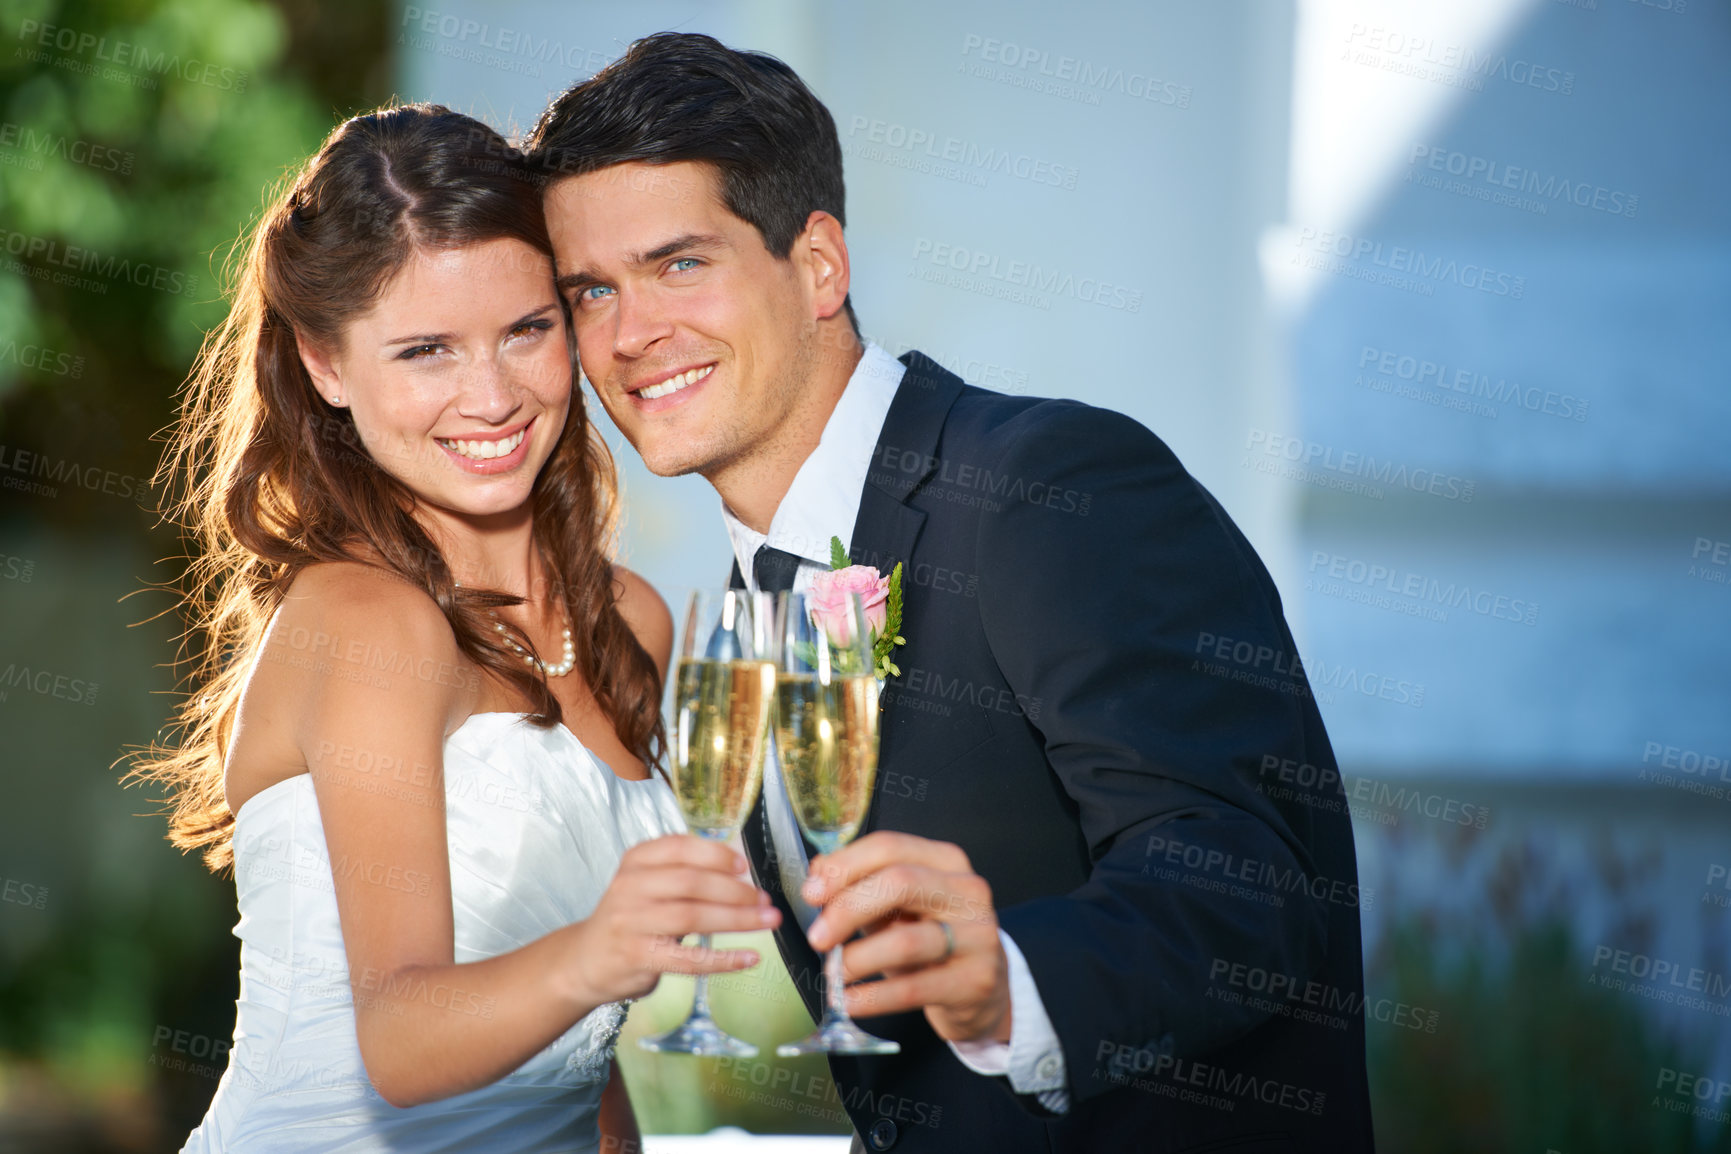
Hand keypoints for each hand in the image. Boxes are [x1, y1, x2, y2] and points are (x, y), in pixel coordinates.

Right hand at [566, 834, 779, 1007]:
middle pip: (691, 882)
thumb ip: (682, 872)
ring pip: (692, 917)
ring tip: (767, 921)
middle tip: (765, 898)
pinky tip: (748, 958)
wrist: (585, 960)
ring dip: (737, 919)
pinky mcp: (638, 957)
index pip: (679, 847)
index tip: (744, 865)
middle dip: (735, 890)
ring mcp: (632, 923)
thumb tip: (740, 868)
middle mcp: (630, 887)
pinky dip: (724, 960)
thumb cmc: (630, 918)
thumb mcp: (645, 883)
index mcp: (636, 861)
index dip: (715, 854)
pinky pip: (688, 960)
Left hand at [802, 831, 1009, 1044]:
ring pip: (906, 940)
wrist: (983, 988)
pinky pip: (914, 989)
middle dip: (848, 909)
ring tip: (834, 974)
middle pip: (899, 883)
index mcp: (945, 861)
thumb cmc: (932, 938)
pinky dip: (873, 997)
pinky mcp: (976, 981)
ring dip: (858, 958)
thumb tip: (817, 874)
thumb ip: (860, 885)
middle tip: (818, 937)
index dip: (844, 867)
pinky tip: (850, 1001)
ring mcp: (978, 936)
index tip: (811, 893)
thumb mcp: (898, 906)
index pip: (889, 848)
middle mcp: (967, 891)